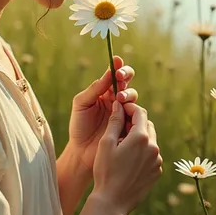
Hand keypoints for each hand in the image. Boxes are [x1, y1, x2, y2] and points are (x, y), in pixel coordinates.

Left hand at [67, 55, 137, 173]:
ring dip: (128, 93)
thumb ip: (94, 89)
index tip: (117, 62)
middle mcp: (115, 98)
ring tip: (119, 99)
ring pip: (132, 96)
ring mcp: (123, 111)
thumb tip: (108, 73)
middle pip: (126, 81)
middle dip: (126, 75)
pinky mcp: (130, 123)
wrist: (82, 152)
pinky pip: (136, 112)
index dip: (117, 66)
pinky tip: (126, 111)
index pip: (113, 74)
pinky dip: (133, 109)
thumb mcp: (81, 104)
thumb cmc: (79, 127)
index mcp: (103, 91)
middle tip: (120, 78)